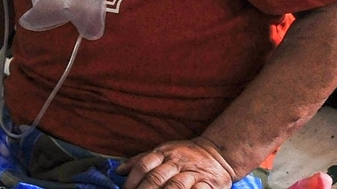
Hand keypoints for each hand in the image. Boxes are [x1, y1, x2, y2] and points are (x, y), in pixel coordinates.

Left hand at [117, 137, 235, 188]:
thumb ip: (141, 160)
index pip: (143, 165)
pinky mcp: (208, 184)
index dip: (132, 180)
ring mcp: (192, 173)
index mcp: (163, 153)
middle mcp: (176, 162)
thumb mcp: (163, 151)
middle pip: (156, 178)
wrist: (218, 154)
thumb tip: (119, 170)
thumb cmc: (184, 155)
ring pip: (175, 186)